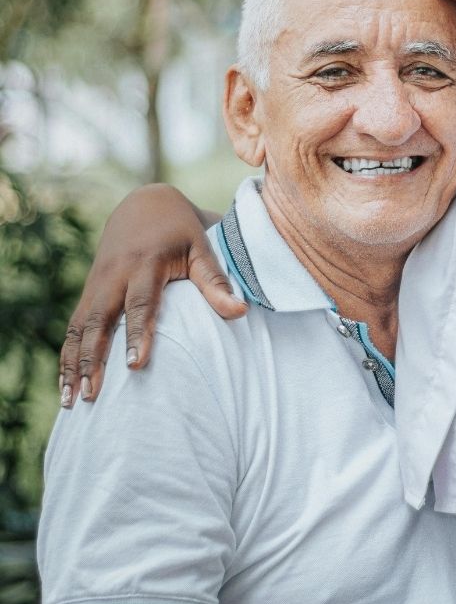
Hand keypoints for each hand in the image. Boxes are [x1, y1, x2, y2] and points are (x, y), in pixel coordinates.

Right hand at [59, 184, 244, 406]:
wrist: (145, 203)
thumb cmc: (182, 229)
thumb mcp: (203, 246)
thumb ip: (216, 280)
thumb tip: (241, 313)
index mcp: (145, 262)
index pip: (141, 303)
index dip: (137, 333)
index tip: (135, 365)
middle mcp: (115, 274)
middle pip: (100, 320)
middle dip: (93, 358)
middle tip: (93, 395)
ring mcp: (97, 283)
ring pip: (79, 327)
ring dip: (74, 364)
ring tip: (74, 401)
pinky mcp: (89, 291)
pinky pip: (73, 326)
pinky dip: (67, 355)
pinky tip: (66, 385)